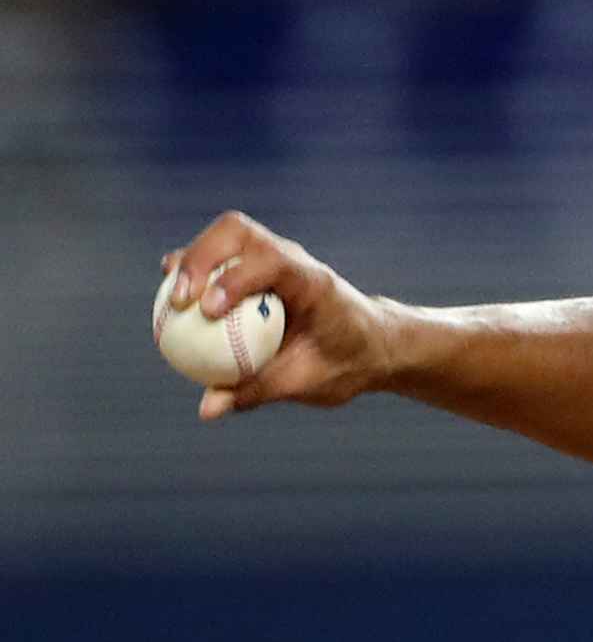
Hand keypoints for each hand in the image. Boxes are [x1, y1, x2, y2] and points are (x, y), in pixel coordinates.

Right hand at [161, 212, 395, 420]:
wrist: (372, 345)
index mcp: (313, 282)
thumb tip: (206, 409)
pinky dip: (195, 271)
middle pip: (237, 231)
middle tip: (180, 300)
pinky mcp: (259, 268)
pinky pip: (222, 259)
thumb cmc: (346, 364)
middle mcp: (292, 260)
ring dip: (192, 260)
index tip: (207, 311)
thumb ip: (259, 391)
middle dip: (200, 257)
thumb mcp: (309, 383)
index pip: (272, 262)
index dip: (235, 279)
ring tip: (171, 297)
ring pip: (226, 236)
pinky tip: (172, 297)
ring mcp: (275, 258)